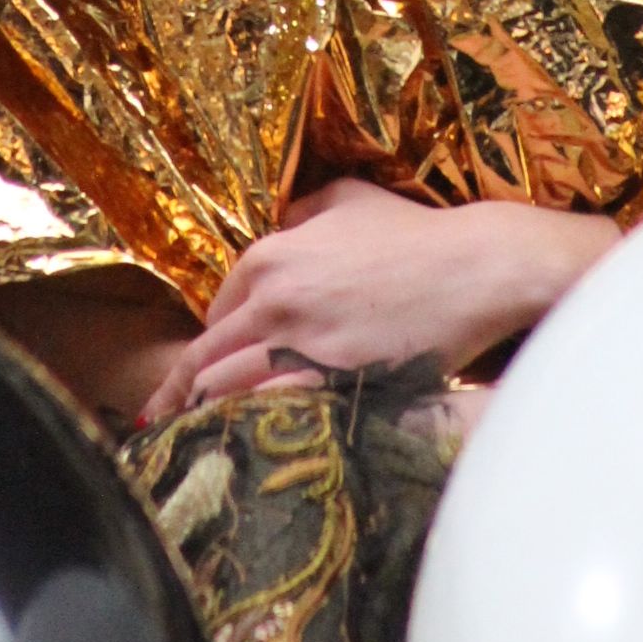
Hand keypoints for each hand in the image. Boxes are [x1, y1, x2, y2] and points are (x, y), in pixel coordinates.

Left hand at [137, 178, 616, 422]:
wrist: (474, 268)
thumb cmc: (415, 233)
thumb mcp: (349, 198)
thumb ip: (303, 209)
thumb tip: (282, 224)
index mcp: (267, 258)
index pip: (214, 313)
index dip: (210, 342)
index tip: (199, 370)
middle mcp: (272, 301)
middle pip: (205, 358)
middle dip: (183, 391)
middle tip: (168, 419)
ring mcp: (300, 344)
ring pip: (227, 390)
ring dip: (212, 412)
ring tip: (199, 439)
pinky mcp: (333, 380)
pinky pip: (272, 410)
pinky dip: (255, 424)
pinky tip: (250, 442)